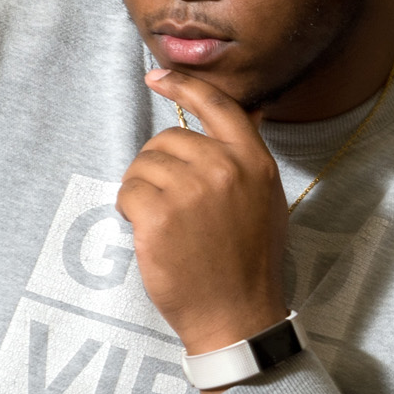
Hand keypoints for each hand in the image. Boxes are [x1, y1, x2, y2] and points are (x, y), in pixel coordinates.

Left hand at [118, 69, 290, 356]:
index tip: (158, 77)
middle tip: (170, 203)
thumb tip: (232, 121)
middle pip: (168, 139)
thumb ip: (246, 161)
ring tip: (165, 223)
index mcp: (255, 162)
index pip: (216, 105)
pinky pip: (127, 192)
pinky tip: (150, 234)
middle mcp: (225, 169)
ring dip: (143, 191)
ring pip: (143, 165)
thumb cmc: (249, 263)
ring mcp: (191, 191)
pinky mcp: (159, 216)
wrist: (237, 316)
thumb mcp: (266, 201)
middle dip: (158, 166)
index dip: (183, 86)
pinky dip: (129, 211)